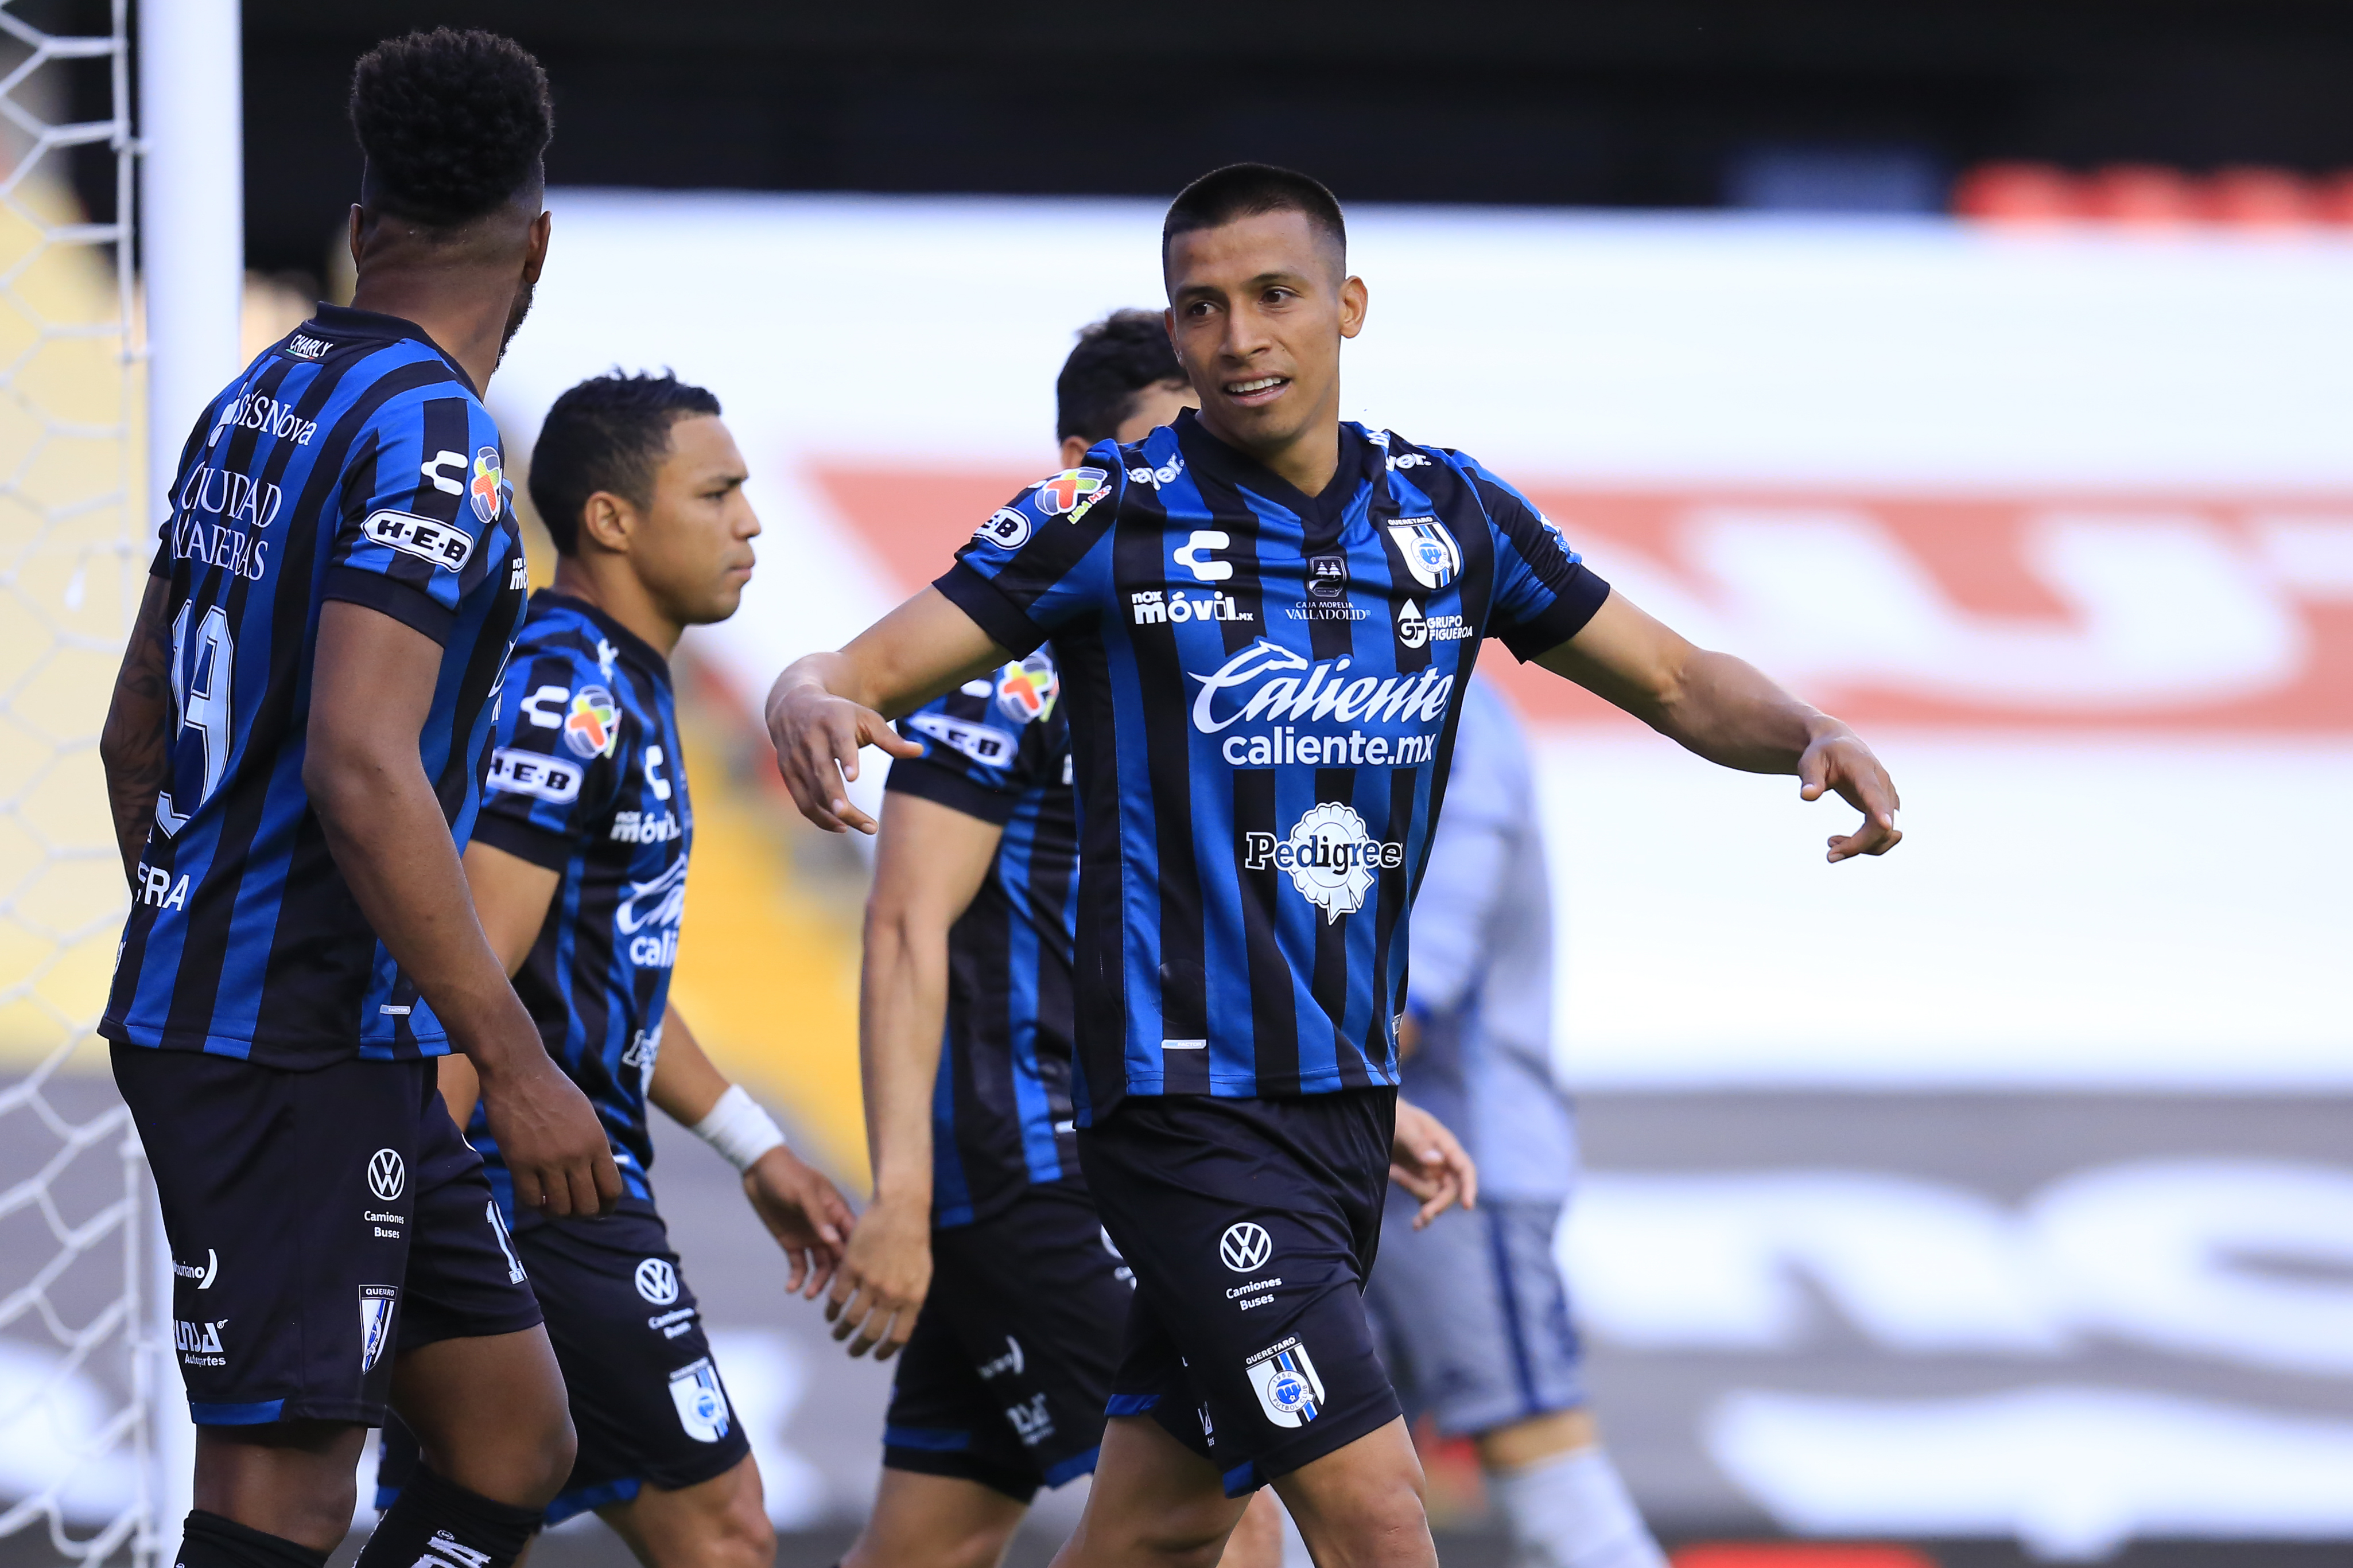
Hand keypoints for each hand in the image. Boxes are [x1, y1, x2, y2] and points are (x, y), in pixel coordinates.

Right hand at [477, 1051, 622, 1218]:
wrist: (519, 1072)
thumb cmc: (553, 1088)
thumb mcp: (586, 1115)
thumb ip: (592, 1145)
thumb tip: (596, 1174)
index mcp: (597, 1142)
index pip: (611, 1189)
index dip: (607, 1206)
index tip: (600, 1209)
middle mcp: (576, 1155)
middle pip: (587, 1206)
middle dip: (582, 1214)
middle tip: (573, 1210)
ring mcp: (548, 1161)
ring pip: (559, 1209)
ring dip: (557, 1213)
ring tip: (552, 1206)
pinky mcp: (520, 1163)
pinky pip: (530, 1200)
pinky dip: (534, 1204)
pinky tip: (534, 1197)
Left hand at [743, 1146, 855, 1299]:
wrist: (759, 1170)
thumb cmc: (787, 1174)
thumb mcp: (804, 1191)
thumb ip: (819, 1216)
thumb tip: (834, 1241)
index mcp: (837, 1212)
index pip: (853, 1238)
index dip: (857, 1257)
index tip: (858, 1278)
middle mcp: (827, 1228)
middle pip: (839, 1257)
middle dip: (838, 1277)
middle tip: (833, 1298)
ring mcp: (810, 1237)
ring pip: (821, 1266)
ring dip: (817, 1282)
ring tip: (809, 1295)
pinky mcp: (792, 1243)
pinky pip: (798, 1265)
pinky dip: (797, 1278)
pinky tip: (791, 1288)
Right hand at [764, 663, 922, 835]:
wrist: (792, 705)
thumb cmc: (838, 715)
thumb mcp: (865, 719)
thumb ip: (890, 739)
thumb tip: (921, 751)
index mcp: (833, 723)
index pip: (839, 742)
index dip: (846, 758)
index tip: (853, 777)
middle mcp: (810, 741)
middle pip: (824, 774)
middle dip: (836, 798)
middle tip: (857, 819)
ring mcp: (796, 759)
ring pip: (814, 794)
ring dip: (836, 815)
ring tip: (867, 827)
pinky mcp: (788, 774)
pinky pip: (803, 803)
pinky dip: (820, 818)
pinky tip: (842, 827)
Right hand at [825, 1192, 931, 1359]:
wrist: (900, 1209)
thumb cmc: (915, 1240)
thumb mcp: (923, 1274)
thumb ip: (913, 1301)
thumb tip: (907, 1325)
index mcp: (913, 1298)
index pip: (898, 1336)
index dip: (886, 1351)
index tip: (877, 1355)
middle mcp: (891, 1294)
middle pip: (872, 1333)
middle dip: (860, 1347)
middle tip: (854, 1351)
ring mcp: (870, 1282)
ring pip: (851, 1318)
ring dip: (842, 1332)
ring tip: (838, 1335)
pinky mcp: (851, 1268)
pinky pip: (837, 1297)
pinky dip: (831, 1310)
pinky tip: (830, 1314)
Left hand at [1389, 1098, 1476, 1227]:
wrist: (1377, 1118)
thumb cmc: (1395, 1115)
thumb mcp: (1403, 1126)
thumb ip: (1418, 1144)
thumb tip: (1437, 1162)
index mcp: (1445, 1144)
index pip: (1464, 1168)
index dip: (1469, 1187)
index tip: (1467, 1206)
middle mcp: (1442, 1162)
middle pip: (1451, 1190)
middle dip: (1439, 1203)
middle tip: (1425, 1215)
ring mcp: (1430, 1173)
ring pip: (1433, 1196)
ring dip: (1415, 1191)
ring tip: (1391, 1171)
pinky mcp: (1417, 1182)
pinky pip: (1424, 1201)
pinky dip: (1421, 1213)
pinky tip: (1416, 1225)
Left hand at [1798, 723, 1902, 862]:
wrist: (1838, 746)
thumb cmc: (1822, 753)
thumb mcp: (1810, 761)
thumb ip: (1810, 778)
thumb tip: (1807, 796)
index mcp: (1864, 770)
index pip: (1875, 793)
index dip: (1880, 810)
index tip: (1884, 826)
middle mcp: (1883, 785)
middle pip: (1883, 823)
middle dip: (1860, 844)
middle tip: (1829, 855)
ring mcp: (1888, 798)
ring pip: (1890, 834)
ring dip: (1864, 847)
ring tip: (1831, 845)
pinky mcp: (1887, 808)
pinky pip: (1885, 834)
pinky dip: (1866, 844)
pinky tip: (1840, 841)